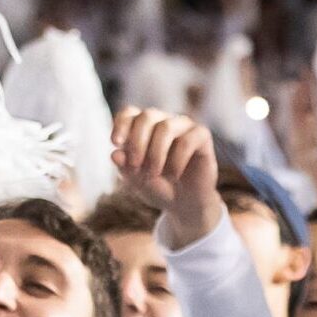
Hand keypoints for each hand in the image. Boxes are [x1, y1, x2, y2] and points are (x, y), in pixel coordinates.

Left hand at [110, 108, 225, 250]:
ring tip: (153, 174)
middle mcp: (164, 120)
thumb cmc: (158, 187)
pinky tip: (174, 176)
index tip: (115, 143)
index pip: (130, 112)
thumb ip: (124, 167)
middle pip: (147, 116)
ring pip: (166, 127)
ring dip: (156, 153)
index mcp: (144, 125)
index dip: (121, 124)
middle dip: (138, 142)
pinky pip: (187, 141)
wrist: (185, 204)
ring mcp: (184, 126)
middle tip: (135, 166)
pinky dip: (177, 160)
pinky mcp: (202, 136)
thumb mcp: (136, 180)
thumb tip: (115, 154)